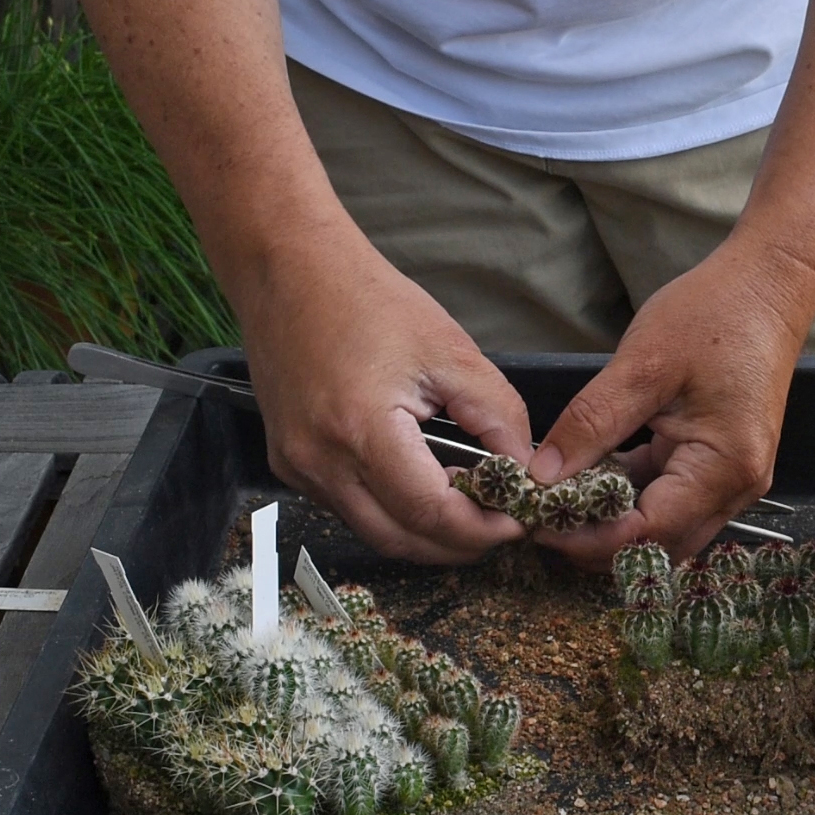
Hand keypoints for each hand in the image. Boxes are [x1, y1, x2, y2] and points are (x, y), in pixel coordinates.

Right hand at [238, 216, 532, 563]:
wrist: (290, 271)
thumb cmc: (367, 300)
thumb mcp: (450, 351)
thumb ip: (498, 414)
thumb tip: (526, 467)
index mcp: (361, 430)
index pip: (430, 513)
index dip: (481, 528)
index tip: (517, 519)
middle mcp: (320, 462)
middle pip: (401, 540)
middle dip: (458, 544)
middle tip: (500, 522)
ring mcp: (298, 467)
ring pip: (373, 532)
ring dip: (424, 532)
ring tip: (467, 504)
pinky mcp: (288, 463)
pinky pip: (347, 509)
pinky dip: (390, 511)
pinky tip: (421, 484)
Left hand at [527, 237, 809, 569]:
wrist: (765, 284)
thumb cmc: (711, 315)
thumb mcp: (642, 365)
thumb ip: (591, 423)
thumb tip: (542, 475)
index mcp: (722, 467)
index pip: (647, 533)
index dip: (588, 539)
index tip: (538, 523)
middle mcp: (735, 488)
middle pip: (658, 544)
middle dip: (597, 542)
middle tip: (541, 518)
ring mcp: (730, 479)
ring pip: (663, 528)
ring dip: (611, 524)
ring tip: (558, 503)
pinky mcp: (717, 463)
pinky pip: (668, 499)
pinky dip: (628, 498)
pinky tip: (589, 481)